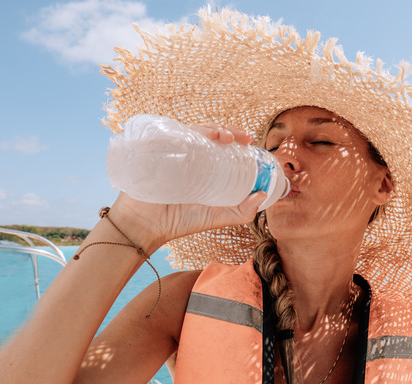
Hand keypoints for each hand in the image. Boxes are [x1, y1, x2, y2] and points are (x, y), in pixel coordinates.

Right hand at [109, 123, 261, 250]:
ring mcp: (171, 152)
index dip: (236, 138)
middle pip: (209, 133)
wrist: (147, 227)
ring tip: (223, 136)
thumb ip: (241, 211)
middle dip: (227, 131)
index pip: (220, 145)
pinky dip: (183, 131)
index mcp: (203, 166)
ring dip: (209, 128)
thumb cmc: (181, 221)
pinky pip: (168, 134)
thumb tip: (263, 194)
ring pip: (192, 130)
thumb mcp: (218, 217)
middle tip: (241, 138)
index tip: (250, 142)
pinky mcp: (155, 151)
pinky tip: (198, 136)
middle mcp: (187, 155)